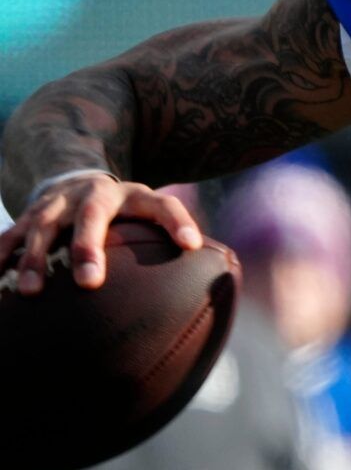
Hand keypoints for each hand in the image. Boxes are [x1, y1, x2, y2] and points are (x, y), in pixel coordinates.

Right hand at [0, 172, 201, 293]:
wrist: (75, 177)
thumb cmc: (125, 215)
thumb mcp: (148, 217)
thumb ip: (171, 243)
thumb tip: (211, 291)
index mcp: (134, 196)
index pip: (163, 204)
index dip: (178, 221)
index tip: (192, 245)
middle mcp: (94, 195)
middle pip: (93, 215)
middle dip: (88, 247)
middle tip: (89, 282)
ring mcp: (57, 203)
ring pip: (43, 227)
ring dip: (35, 258)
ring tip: (31, 292)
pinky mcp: (28, 216)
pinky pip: (8, 238)